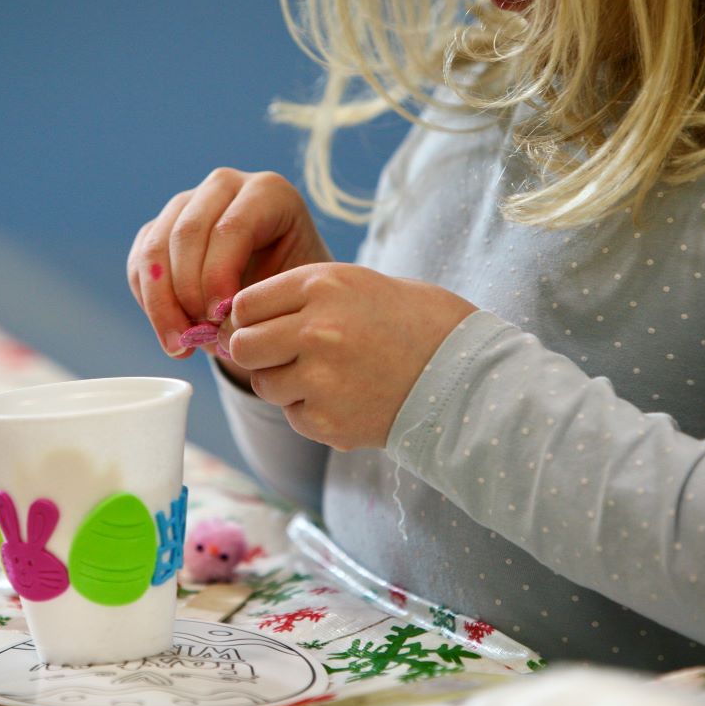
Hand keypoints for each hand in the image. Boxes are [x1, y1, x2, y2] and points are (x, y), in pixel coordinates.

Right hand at [128, 169, 332, 380]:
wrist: (280, 290)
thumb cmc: (293, 290)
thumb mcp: (293, 292)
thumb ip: (262, 300)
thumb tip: (216, 323)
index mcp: (268, 192)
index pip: (231, 227)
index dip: (219, 275)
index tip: (220, 318)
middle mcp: (224, 186)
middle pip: (188, 234)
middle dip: (187, 292)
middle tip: (198, 336)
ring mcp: (186, 203)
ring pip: (155, 248)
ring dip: (162, 303)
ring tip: (180, 344)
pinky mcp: (158, 228)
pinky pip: (140, 265)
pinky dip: (150, 303)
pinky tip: (171, 333)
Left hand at [219, 263, 476, 450]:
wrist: (465, 374)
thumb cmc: (413, 322)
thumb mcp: (356, 284)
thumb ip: (298, 297)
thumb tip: (238, 320)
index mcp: (322, 285)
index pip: (246, 303)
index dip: (253, 317)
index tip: (268, 325)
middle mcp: (316, 329)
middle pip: (243, 346)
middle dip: (259, 352)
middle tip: (289, 355)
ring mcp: (321, 378)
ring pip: (264, 384)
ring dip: (285, 383)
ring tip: (330, 375)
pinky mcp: (327, 421)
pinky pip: (293, 415)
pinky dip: (312, 411)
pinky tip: (349, 397)